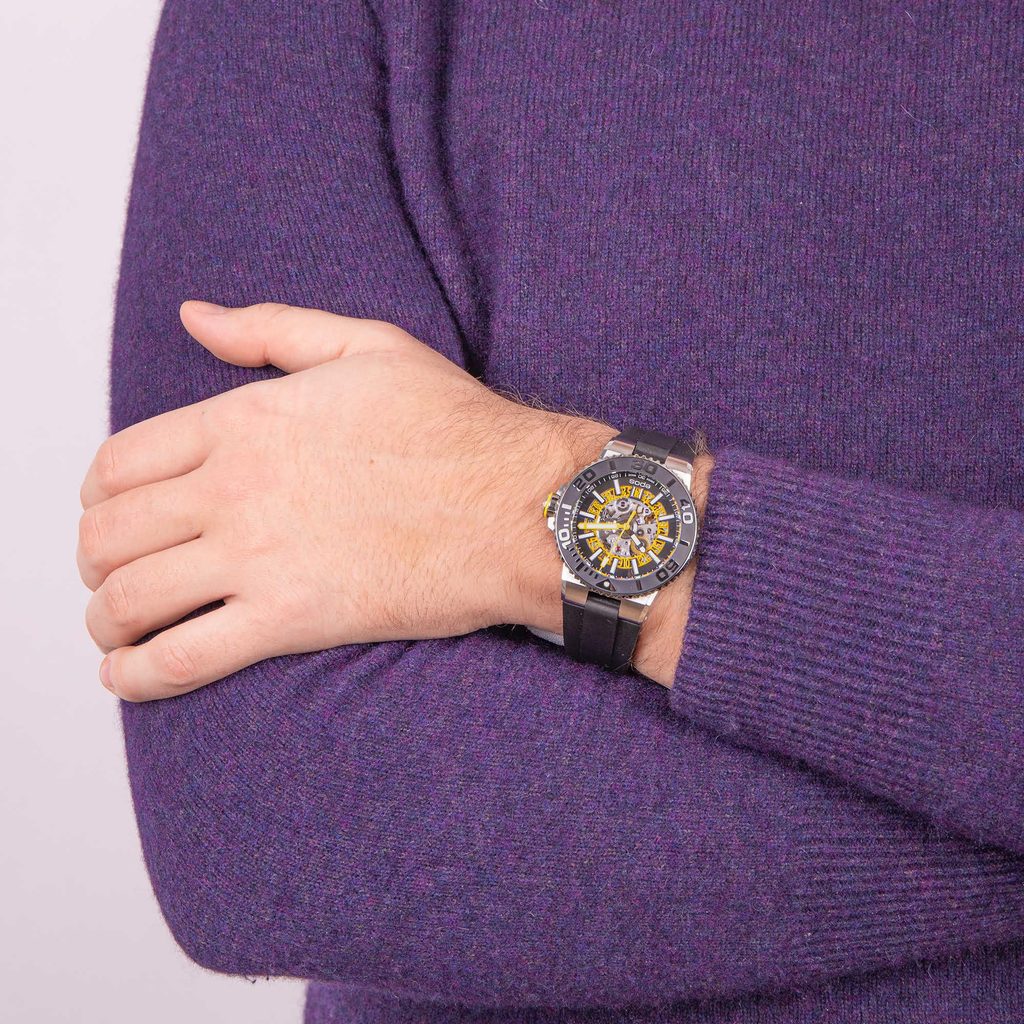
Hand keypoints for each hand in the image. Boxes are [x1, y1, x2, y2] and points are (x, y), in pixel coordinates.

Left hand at [78, 301, 616, 700]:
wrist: (518, 504)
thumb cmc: (454, 428)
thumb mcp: (366, 346)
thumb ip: (270, 329)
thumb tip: (194, 316)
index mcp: (244, 420)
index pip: (118, 464)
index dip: (97, 497)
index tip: (111, 514)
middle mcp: (234, 487)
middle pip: (108, 535)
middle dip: (95, 562)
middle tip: (113, 576)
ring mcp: (258, 556)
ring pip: (127, 600)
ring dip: (105, 621)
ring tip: (116, 632)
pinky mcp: (290, 619)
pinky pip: (179, 659)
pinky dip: (135, 677)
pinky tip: (128, 677)